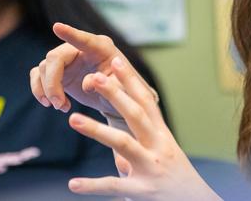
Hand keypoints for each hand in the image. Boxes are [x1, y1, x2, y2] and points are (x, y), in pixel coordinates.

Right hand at [30, 22, 146, 114]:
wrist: (116, 97)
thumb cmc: (123, 90)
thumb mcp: (122, 90)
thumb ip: (109, 85)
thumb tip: (88, 82)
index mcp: (101, 48)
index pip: (84, 39)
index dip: (70, 34)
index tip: (57, 27)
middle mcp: (80, 49)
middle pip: (55, 57)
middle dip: (52, 83)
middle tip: (58, 104)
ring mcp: (67, 58)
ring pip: (44, 67)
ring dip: (46, 90)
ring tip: (61, 107)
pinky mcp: (58, 71)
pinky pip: (38, 74)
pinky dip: (39, 90)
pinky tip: (51, 104)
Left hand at [66, 57, 221, 200]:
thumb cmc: (177, 177)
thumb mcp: (165, 151)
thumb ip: (146, 137)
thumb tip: (124, 117)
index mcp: (162, 135)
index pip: (146, 103)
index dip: (131, 82)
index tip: (116, 61)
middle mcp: (158, 147)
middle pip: (136, 115)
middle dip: (116, 95)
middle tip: (95, 77)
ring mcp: (151, 168)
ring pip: (123, 144)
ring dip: (97, 130)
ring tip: (72, 119)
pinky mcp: (143, 191)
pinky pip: (114, 186)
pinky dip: (93, 185)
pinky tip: (73, 184)